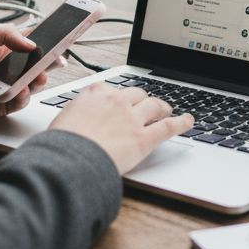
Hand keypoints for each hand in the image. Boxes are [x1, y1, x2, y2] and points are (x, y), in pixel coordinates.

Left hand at [0, 24, 53, 128]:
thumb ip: (6, 33)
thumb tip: (30, 43)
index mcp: (1, 47)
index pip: (30, 42)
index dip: (46, 40)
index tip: (63, 38)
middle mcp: (5, 67)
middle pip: (35, 64)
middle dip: (48, 62)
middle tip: (56, 61)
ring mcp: (4, 86)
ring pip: (31, 83)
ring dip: (37, 80)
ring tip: (36, 78)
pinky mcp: (0, 105)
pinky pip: (20, 102)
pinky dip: (22, 97)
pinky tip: (18, 93)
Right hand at [48, 85, 194, 173]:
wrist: (68, 160)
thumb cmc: (60, 145)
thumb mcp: (60, 122)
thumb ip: (73, 116)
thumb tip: (73, 122)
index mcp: (94, 94)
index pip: (111, 88)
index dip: (118, 96)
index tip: (119, 99)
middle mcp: (116, 101)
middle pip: (136, 94)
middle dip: (142, 99)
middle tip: (146, 105)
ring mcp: (132, 118)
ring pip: (154, 105)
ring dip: (162, 107)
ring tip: (167, 109)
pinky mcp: (144, 138)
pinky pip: (167, 126)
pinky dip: (180, 123)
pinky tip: (188, 121)